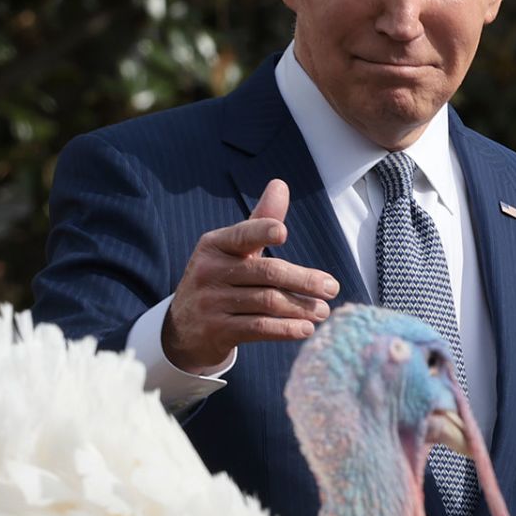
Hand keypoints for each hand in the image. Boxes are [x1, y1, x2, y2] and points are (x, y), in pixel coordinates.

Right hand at [161, 179, 339, 372]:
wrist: (183, 329)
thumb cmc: (218, 281)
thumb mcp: (230, 251)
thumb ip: (259, 221)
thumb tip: (280, 184)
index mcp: (214, 245)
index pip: (241, 235)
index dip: (261, 231)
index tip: (282, 233)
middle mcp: (209, 271)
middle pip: (266, 272)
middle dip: (303, 280)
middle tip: (332, 288)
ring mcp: (210, 302)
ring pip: (267, 302)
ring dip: (301, 307)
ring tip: (323, 310)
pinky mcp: (216, 330)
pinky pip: (259, 327)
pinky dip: (286, 329)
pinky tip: (306, 329)